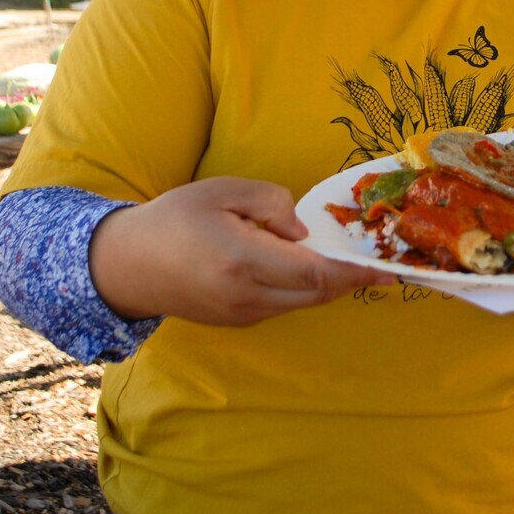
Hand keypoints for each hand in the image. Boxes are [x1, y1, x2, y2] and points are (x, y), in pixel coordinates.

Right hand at [90, 176, 393, 326]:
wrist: (127, 265)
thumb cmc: (174, 218)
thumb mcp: (221, 191)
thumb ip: (270, 203)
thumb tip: (302, 230)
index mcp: (242, 260)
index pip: (314, 272)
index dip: (354, 272)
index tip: (386, 270)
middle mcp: (246, 296)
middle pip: (316, 293)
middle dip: (350, 280)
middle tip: (378, 265)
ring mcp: (242, 315)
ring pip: (302, 302)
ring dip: (327, 284)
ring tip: (347, 261)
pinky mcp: (237, 322)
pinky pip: (282, 305)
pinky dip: (302, 289)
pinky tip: (306, 268)